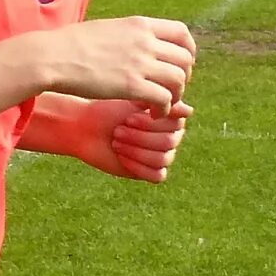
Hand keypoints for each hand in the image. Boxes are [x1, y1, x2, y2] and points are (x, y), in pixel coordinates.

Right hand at [29, 16, 196, 107]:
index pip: (182, 33)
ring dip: (175, 95)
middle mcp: (144, 41)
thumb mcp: (107, 29)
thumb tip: (134, 41)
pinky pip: (164, 99)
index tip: (178, 65)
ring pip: (179, 80)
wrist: (52, 57)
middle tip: (169, 90)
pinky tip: (151, 114)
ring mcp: (139, 63)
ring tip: (161, 105)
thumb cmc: (70, 45)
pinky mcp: (132, 86)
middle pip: (185, 58)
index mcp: (139, 25)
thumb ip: (127, 35)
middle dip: (183, 77)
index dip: (187, 51)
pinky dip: (163, 109)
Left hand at [77, 98, 192, 181]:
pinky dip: (139, 167)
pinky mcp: (150, 171)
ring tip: (116, 142)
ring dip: (136, 151)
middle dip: (140, 138)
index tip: (128, 117)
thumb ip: (160, 102)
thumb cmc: (108, 110)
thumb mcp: (133, 100)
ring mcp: (160, 154)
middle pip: (169, 143)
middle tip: (117, 131)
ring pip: (162, 159)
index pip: (176, 124)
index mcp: (171, 117)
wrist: (86, 128)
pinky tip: (121, 157)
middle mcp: (170, 135)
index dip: (151, 124)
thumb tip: (189, 111)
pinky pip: (157, 175)